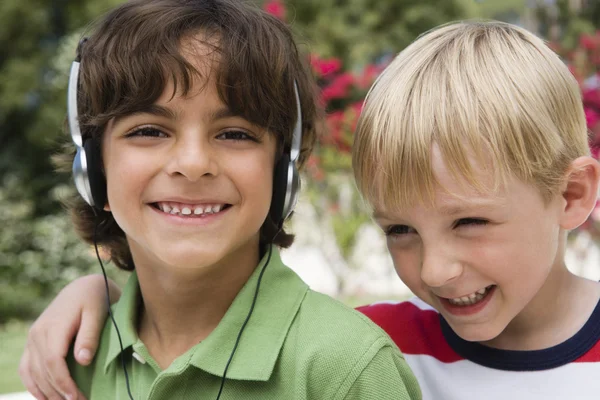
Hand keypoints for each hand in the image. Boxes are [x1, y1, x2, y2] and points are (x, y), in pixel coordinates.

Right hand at [18, 274, 120, 399]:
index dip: (63, 382)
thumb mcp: (97, 313)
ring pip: (32, 372)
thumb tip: (83, 360)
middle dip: (58, 392)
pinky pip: (26, 368)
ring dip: (46, 392)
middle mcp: (37, 334)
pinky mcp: (33, 343)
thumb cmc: (93, 300)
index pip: (52, 361)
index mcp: (52, 327)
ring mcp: (32, 339)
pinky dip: (33, 384)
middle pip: (42, 371)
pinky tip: (46, 397)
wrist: (82, 288)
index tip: (76, 397)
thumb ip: (90, 336)